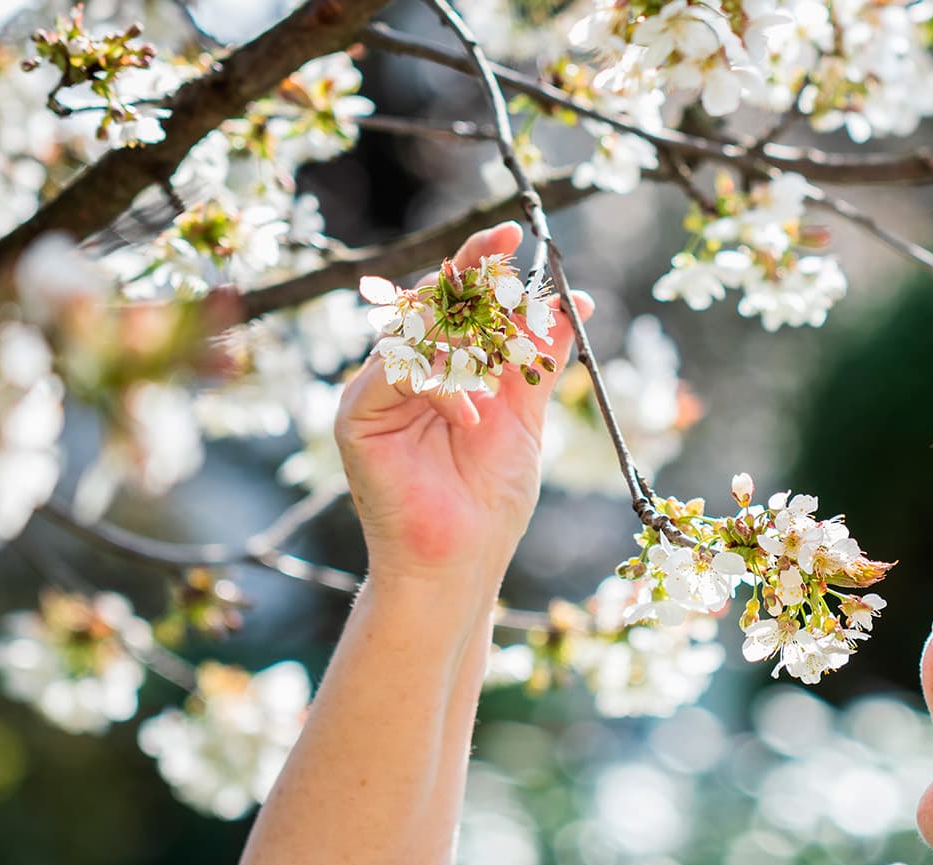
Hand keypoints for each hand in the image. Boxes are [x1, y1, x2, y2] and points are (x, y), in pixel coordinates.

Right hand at [334, 221, 592, 581]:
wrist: (463, 562)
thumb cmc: (490, 498)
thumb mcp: (528, 416)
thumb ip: (541, 358)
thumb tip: (575, 299)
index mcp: (444, 365)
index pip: (458, 299)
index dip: (483, 262)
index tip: (517, 233)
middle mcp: (405, 369)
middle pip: (430, 299)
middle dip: (470, 272)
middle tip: (504, 245)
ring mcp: (376, 390)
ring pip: (412, 327)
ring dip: (462, 333)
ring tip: (497, 362)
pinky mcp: (357, 417)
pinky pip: (396, 372)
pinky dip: (440, 385)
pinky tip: (469, 416)